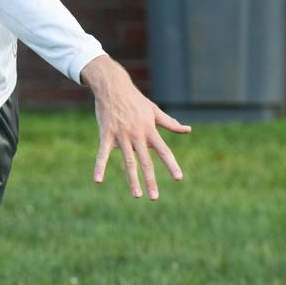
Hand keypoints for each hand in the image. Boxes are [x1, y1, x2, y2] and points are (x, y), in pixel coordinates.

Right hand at [81, 55, 190, 200]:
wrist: (112, 86)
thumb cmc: (135, 99)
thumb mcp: (154, 110)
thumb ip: (170, 123)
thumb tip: (187, 130)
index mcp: (150, 130)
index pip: (163, 150)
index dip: (171, 164)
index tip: (178, 178)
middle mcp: (137, 134)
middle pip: (146, 161)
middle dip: (150, 180)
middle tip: (154, 198)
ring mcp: (121, 135)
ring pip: (128, 161)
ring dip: (132, 179)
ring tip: (137, 196)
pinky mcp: (106, 134)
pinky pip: (102, 153)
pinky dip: (99, 166)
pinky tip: (97, 180)